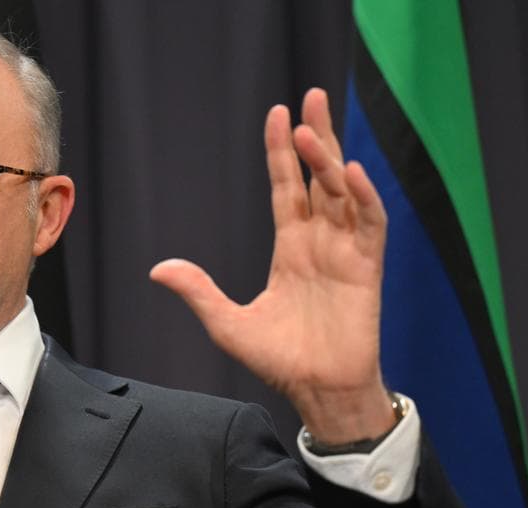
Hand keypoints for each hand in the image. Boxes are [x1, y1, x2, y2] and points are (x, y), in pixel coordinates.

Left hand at [149, 88, 394, 443]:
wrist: (316, 391)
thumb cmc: (278, 361)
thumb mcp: (227, 323)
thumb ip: (198, 291)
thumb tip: (157, 269)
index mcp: (291, 249)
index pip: (288, 188)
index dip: (282, 153)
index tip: (275, 114)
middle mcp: (320, 243)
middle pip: (319, 178)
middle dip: (315, 137)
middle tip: (309, 95)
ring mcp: (346, 253)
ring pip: (342, 193)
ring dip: (329, 161)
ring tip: (312, 131)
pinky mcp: (367, 271)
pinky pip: (370, 226)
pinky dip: (363, 199)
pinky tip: (350, 174)